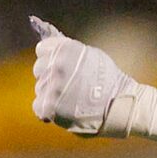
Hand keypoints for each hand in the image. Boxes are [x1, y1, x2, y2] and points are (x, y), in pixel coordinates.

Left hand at [30, 18, 140, 135]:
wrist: (118, 104)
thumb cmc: (108, 80)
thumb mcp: (91, 54)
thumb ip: (69, 50)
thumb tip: (52, 48)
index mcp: (65, 49)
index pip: (41, 49)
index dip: (49, 57)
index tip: (57, 66)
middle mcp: (56, 65)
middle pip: (38, 68)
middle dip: (49, 76)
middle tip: (66, 84)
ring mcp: (51, 86)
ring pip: (39, 88)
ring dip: (50, 93)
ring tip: (69, 98)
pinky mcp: (49, 106)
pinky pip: (39, 106)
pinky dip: (48, 110)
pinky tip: (63, 109)